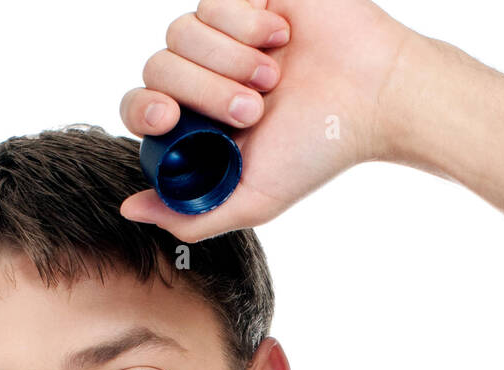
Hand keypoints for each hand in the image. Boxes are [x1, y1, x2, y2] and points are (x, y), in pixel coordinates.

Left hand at [118, 0, 419, 239]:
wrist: (373, 97)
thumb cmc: (320, 150)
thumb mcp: (254, 200)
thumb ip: (192, 215)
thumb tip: (131, 210)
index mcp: (201, 122)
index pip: (141, 106)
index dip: (144, 109)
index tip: (169, 119)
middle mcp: (206, 75)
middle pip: (159, 67)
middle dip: (204, 92)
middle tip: (254, 110)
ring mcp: (223, 34)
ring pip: (181, 31)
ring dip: (229, 61)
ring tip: (274, 78)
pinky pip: (213, 0)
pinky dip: (246, 22)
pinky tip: (281, 38)